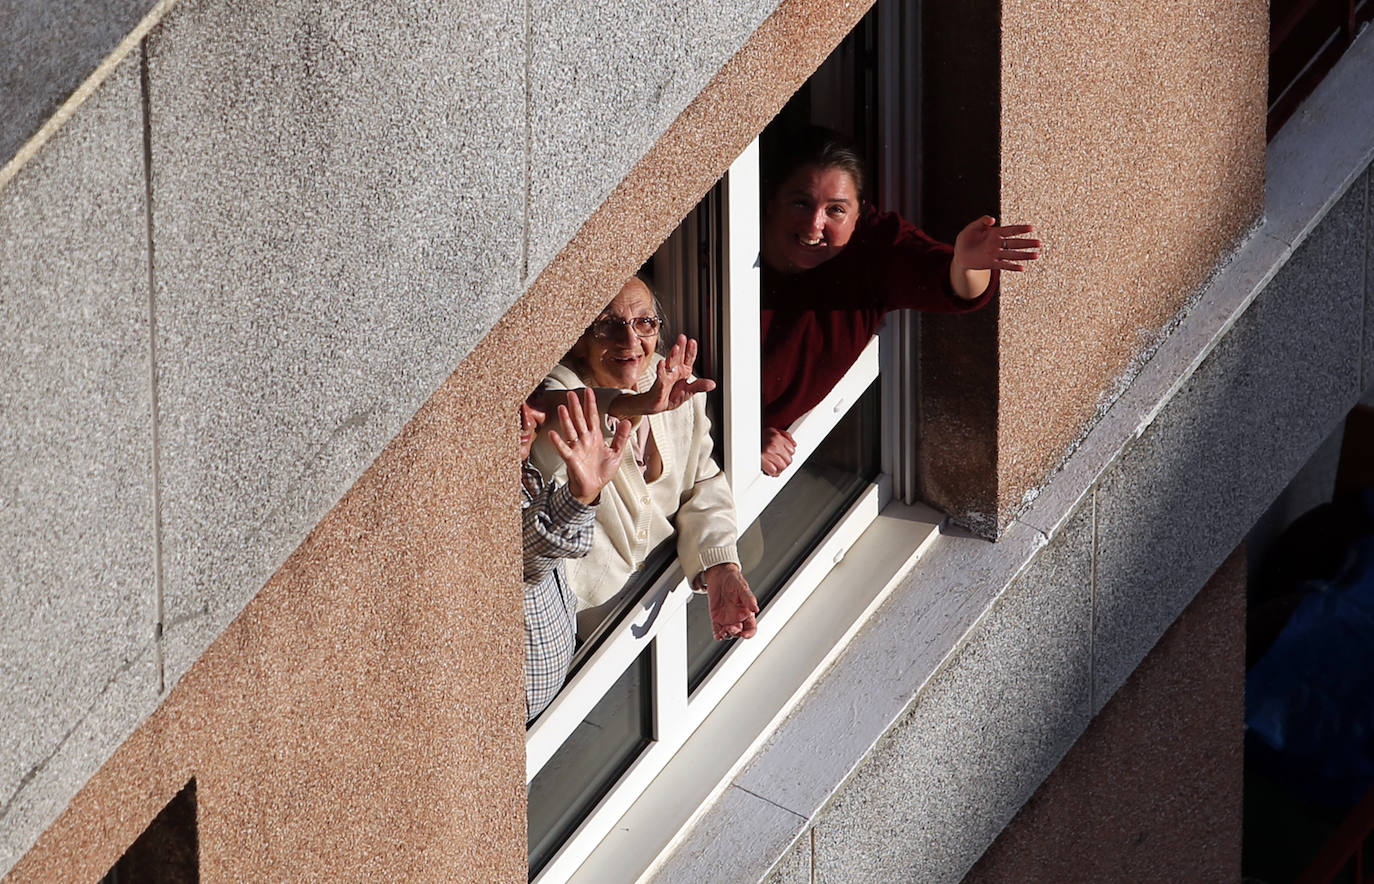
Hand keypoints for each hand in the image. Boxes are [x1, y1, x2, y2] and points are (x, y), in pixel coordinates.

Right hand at [547, 389, 632, 504]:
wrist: (594, 488)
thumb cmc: (602, 471)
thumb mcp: (616, 453)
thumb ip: (621, 437)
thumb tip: (627, 422)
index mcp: (595, 437)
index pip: (592, 416)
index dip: (590, 404)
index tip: (588, 391)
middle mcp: (584, 440)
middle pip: (579, 419)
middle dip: (576, 406)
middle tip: (571, 393)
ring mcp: (576, 448)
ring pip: (570, 430)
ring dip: (566, 419)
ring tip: (562, 408)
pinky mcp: (571, 459)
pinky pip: (564, 449)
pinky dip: (558, 442)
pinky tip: (553, 434)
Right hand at [611, 334, 715, 416]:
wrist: (657, 405)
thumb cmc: (671, 396)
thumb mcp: (689, 391)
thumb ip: (700, 386)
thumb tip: (713, 384)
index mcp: (683, 371)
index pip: (688, 358)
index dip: (691, 350)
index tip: (693, 341)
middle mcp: (675, 371)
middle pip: (678, 356)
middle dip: (680, 346)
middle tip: (682, 337)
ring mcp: (667, 376)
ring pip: (670, 363)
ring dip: (673, 355)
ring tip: (676, 348)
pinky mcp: (660, 384)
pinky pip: (661, 376)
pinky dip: (661, 370)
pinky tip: (662, 363)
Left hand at [703, 563, 757, 640]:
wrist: (719, 575)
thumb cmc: (733, 580)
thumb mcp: (742, 588)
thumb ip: (749, 599)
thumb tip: (756, 609)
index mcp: (747, 612)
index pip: (751, 628)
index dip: (749, 633)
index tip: (745, 634)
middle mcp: (738, 617)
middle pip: (739, 632)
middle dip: (735, 633)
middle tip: (731, 628)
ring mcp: (727, 618)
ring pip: (728, 633)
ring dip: (726, 634)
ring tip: (723, 631)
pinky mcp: (716, 617)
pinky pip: (717, 629)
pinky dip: (717, 634)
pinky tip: (717, 635)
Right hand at [761, 427, 795, 476]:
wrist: (744, 441)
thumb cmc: (758, 437)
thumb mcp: (772, 431)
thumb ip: (785, 436)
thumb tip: (794, 444)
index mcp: (777, 437)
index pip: (792, 451)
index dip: (787, 455)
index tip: (782, 456)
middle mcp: (774, 444)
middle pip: (788, 460)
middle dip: (783, 463)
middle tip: (777, 462)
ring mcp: (769, 452)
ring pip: (782, 467)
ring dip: (778, 469)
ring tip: (773, 466)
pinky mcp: (763, 461)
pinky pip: (774, 471)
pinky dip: (771, 472)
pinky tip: (768, 469)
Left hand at [951, 216, 1040, 297]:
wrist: (960, 253)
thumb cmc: (966, 238)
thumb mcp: (972, 227)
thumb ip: (982, 221)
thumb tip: (992, 219)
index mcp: (995, 233)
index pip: (1010, 230)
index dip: (1021, 229)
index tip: (1032, 228)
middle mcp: (997, 244)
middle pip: (1015, 243)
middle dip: (1027, 243)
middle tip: (1040, 243)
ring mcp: (995, 254)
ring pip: (1012, 255)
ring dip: (1024, 255)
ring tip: (1036, 255)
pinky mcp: (991, 263)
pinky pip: (1003, 265)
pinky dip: (1012, 267)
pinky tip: (1022, 268)